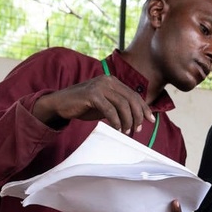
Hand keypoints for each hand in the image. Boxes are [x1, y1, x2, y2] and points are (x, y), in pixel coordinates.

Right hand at [32, 75, 154, 133]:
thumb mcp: (105, 105)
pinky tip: (117, 128)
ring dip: (127, 120)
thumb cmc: (84, 105)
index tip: (150, 120)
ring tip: (126, 131)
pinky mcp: (91, 94)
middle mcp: (108, 80)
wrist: (61, 103)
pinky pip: (109, 109)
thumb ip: (119, 107)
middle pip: (131, 99)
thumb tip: (136, 117)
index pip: (134, 94)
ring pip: (122, 104)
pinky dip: (115, 120)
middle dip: (137, 116)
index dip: (144, 108)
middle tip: (137, 129)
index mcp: (113, 81)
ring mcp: (99, 86)